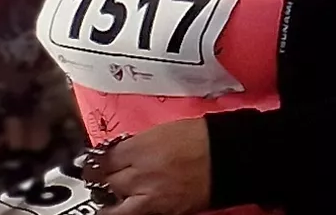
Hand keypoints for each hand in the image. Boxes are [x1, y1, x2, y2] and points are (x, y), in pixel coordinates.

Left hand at [95, 117, 212, 214]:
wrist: (233, 156)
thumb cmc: (206, 138)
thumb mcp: (166, 130)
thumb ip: (140, 143)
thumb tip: (125, 151)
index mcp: (140, 147)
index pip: (104, 158)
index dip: (102, 160)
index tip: (102, 161)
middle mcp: (139, 172)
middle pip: (106, 179)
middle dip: (107, 177)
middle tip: (110, 175)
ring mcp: (149, 194)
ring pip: (112, 204)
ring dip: (111, 199)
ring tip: (114, 197)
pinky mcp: (161, 210)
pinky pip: (133, 214)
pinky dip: (129, 210)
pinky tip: (131, 205)